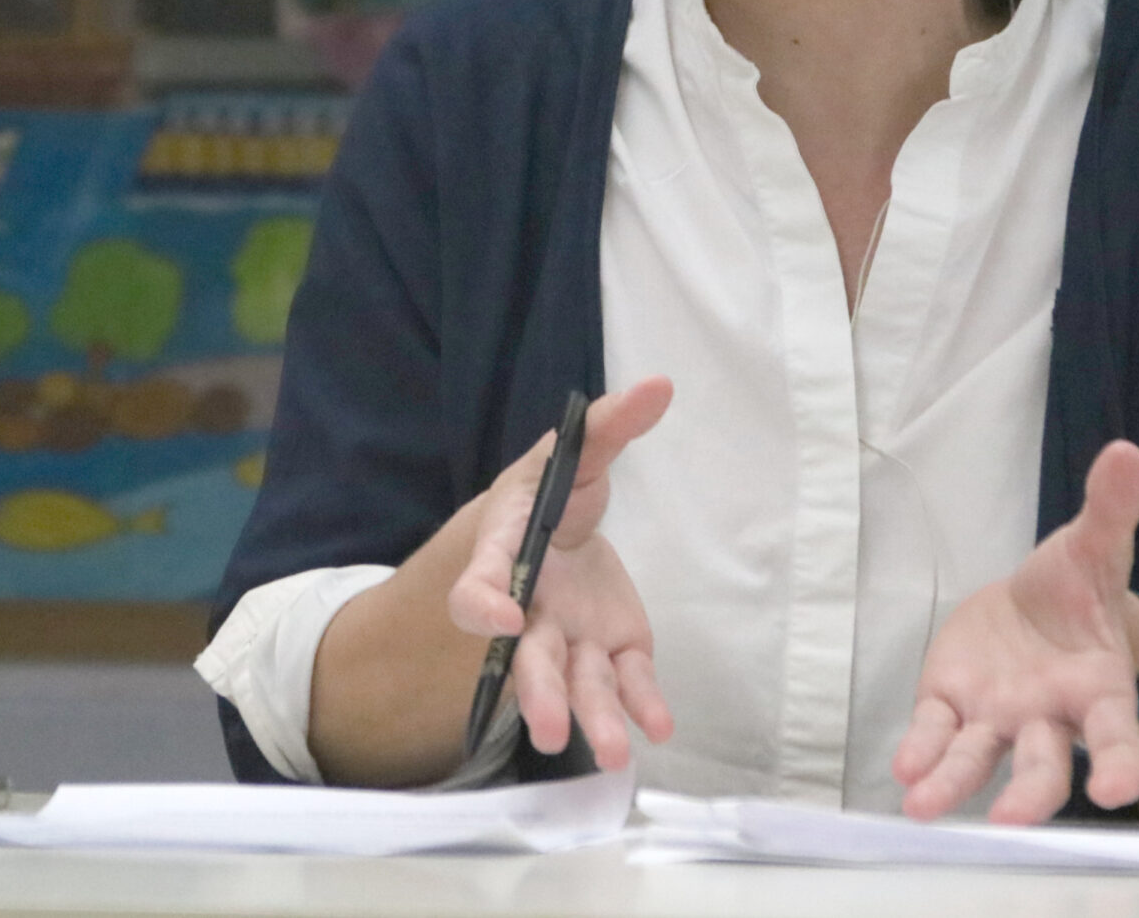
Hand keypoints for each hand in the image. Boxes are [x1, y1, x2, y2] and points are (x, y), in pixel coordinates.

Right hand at [446, 377, 675, 769]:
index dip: (484, 604)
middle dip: (539, 693)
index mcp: (507, 556)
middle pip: (528, 659)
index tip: (504, 619)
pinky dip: (641, 704)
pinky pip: (624, 681)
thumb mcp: (571, 455)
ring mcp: (572, 636)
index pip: (479, 588)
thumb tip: (659, 385)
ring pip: (576, 682)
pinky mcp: (612, 649)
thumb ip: (607, 427)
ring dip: (593, 716)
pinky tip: (656, 726)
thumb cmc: (549, 495)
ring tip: (615, 752)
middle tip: (547, 728)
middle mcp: (532, 610)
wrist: (559, 532)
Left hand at [893, 439, 1138, 823]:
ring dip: (954, 784)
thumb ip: (1111, 510)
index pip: (1117, 737)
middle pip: (1045, 765)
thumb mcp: (1095, 546)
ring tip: (925, 808)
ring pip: (979, 760)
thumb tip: (1126, 454)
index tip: (1118, 791)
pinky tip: (905, 771)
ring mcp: (998, 719)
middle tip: (1014, 821)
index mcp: (1097, 690)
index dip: (1119, 765)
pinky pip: (936, 733)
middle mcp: (1049, 718)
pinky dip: (921, 752)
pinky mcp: (952, 706)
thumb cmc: (1077, 592)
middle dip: (1032, 795)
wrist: (1038, 605)